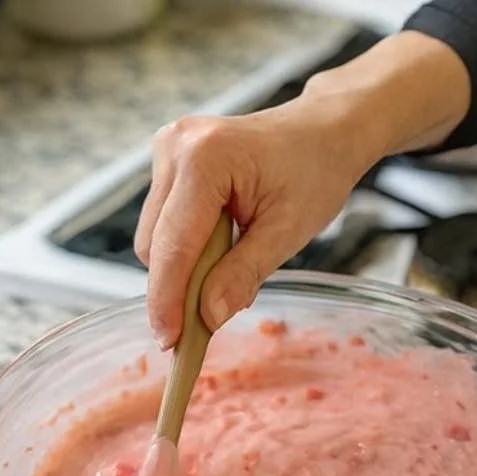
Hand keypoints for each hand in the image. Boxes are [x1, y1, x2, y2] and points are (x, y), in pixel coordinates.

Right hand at [135, 99, 373, 345]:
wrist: (322, 131)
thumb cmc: (315, 169)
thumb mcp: (287, 230)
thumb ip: (244, 274)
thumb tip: (208, 317)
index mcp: (205, 158)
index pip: (173, 246)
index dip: (168, 301)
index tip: (170, 342)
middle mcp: (176, 148)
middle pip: (154, 247)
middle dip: (178, 287)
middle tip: (213, 312)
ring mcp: (168, 152)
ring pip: (153, 241)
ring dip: (183, 268)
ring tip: (230, 261)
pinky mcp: (168, 165)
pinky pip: (162, 227)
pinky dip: (186, 250)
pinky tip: (220, 244)